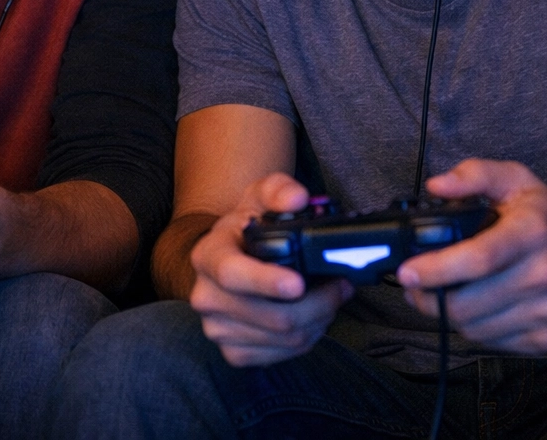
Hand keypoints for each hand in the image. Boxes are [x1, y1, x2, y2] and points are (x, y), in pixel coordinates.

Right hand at [189, 173, 352, 366]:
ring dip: (317, 320)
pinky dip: (306, 338)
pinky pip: (280, 355)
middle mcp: (205, 296)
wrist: (231, 255)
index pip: (232, 274)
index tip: (297, 284)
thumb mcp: (260, 196)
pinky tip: (310, 316)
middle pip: (270, 316)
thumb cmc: (248, 226)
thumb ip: (279, 190)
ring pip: (282, 339)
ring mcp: (217, 328)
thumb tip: (297, 198)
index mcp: (207, 255)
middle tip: (341, 285)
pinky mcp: (233, 352)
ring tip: (328, 297)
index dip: (265, 282)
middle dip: (316, 303)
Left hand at [397, 159, 546, 353]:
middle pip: (469, 302)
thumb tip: (437, 186)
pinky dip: (473, 328)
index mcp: (533, 232)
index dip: (436, 268)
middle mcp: (544, 276)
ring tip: (437, 294)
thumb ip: (474, 174)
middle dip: (428, 297)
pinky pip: (493, 342)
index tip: (407, 270)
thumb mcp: (518, 181)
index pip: (477, 258)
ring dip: (446, 315)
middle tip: (412, 285)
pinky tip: (470, 307)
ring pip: (476, 327)